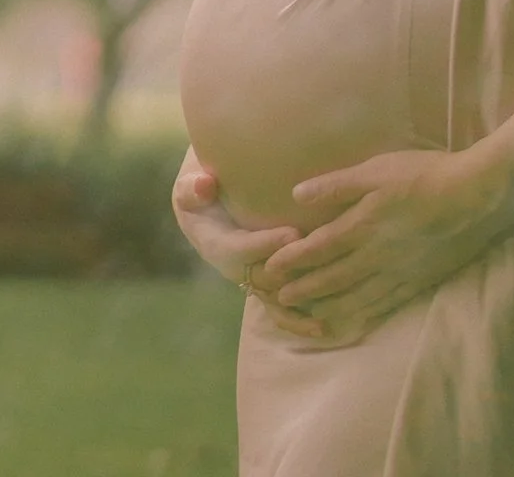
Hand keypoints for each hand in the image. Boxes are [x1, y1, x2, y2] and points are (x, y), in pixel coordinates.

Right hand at [170, 151, 324, 339]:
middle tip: (321, 259)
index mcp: (215, 244)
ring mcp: (251, 279)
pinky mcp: (266, 284)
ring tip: (323, 318)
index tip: (293, 233)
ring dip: (298, 307)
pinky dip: (299, 320)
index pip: (240, 249)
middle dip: (291, 271)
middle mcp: (234, 269)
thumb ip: (193, 188)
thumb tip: (203, 185)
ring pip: (274, 299)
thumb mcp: (190, 187)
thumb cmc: (202, 194)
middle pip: (263, 277)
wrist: (207, 211)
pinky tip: (324, 328)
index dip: (265, 244)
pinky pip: (281, 308)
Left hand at [261, 145, 513, 334]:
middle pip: (331, 278)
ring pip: (354, 297)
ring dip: (327, 306)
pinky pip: (383, 304)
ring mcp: (397, 272)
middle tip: (278, 299)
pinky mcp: (418, 280)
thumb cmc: (425, 175)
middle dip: (303, 288)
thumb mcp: (377, 169)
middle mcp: (374, 256)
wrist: (475, 197)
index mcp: (362, 225)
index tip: (270, 270)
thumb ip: (337, 185)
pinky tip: (355, 319)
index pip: (317, 248)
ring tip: (307, 316)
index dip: (292, 260)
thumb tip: (297, 195)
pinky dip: (363, 314)